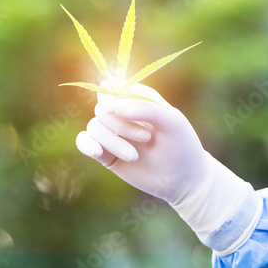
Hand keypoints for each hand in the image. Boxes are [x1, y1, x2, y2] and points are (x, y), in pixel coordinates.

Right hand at [76, 83, 209, 203]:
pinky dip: (86, 144)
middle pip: (102, 109)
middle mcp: (122, 114)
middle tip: (146, 137)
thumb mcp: (171, 122)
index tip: (114, 108)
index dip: (109, 95)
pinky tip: (98, 153)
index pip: (113, 87)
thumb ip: (145, 108)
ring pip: (94, 127)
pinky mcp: (106, 153)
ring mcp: (113, 134)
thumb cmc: (181, 145)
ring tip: (134, 156)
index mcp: (138, 99)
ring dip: (113, 142)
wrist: (183, 180)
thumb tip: (112, 106)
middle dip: (120, 124)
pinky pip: (83, 142)